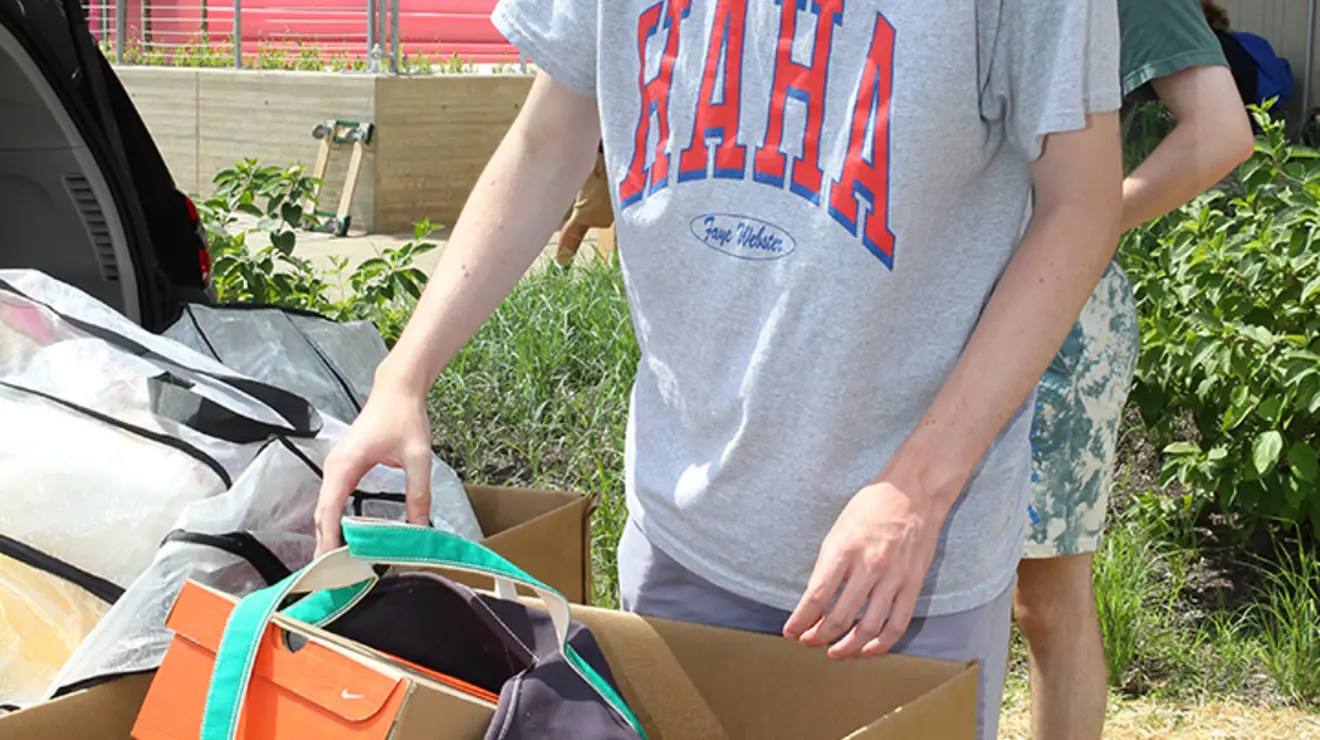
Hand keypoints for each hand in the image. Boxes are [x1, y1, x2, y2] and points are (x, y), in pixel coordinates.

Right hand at [313, 386, 433, 555]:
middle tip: (332, 577)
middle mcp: (334, 467)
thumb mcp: (418, 457)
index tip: (327, 564)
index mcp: (345, 465)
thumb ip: (418, 493)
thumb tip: (420, 527)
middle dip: (325, 544)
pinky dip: (335, 519)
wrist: (398, 389)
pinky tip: (345, 537)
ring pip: (326, 507)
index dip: (327, 539)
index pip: (328, 510)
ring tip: (337, 563)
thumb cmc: (404, 417)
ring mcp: (337, 467)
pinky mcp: (345, 467)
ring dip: (329, 533)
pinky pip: (334, 498)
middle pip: (322, 513)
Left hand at [782, 477, 948, 659]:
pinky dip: (881, 644)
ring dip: (848, 647)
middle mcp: (869, 566)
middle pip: (840, 617)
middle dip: (819, 636)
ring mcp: (893, 578)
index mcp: (844, 550)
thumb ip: (827, 566)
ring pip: (868, 628)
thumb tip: (815, 601)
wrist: (913, 493)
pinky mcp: (913, 585)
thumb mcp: (838, 531)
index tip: (791, 632)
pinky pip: (897, 624)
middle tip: (808, 642)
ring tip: (834, 653)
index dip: (800, 620)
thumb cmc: (871, 508)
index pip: (816, 597)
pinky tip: (867, 649)